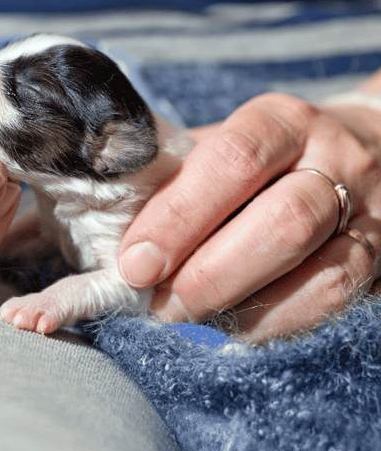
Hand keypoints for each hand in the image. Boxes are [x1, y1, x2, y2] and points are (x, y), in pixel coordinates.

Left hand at [117, 93, 380, 341]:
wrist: (372, 153)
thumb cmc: (267, 158)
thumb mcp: (220, 144)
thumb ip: (170, 175)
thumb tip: (97, 221)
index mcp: (283, 122)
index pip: (234, 159)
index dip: (180, 215)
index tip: (134, 262)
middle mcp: (337, 162)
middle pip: (284, 221)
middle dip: (209, 273)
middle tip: (159, 305)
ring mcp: (373, 216)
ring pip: (323, 274)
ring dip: (246, 308)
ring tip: (191, 318)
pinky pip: (340, 306)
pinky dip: (281, 326)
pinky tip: (238, 328)